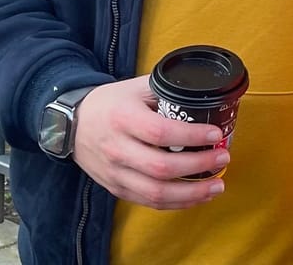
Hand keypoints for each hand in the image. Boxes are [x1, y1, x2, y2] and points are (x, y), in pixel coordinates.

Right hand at [70, 76, 230, 209]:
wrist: (69, 124)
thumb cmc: (109, 103)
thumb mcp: (135, 88)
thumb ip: (166, 90)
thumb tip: (203, 96)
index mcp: (123, 118)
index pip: (161, 132)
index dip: (191, 136)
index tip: (216, 134)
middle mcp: (117, 149)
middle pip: (162, 168)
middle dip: (199, 167)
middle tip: (223, 158)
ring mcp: (116, 173)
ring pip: (157, 193)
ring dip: (192, 193)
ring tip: (217, 186)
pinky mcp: (116, 189)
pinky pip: (149, 202)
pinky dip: (177, 203)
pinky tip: (197, 196)